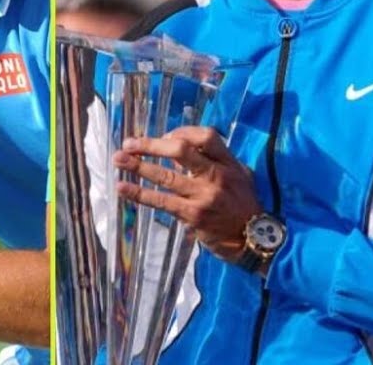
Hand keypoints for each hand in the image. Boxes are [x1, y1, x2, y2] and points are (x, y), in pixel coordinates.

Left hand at [112, 126, 260, 262]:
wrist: (253, 240)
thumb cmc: (242, 205)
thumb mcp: (238, 176)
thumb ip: (213, 163)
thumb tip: (177, 156)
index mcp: (228, 163)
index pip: (206, 136)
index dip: (182, 131)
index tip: (165, 135)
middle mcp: (216, 176)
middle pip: (181, 151)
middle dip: (152, 145)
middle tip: (130, 143)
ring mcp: (203, 196)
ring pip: (166, 177)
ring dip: (139, 167)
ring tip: (118, 160)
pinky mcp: (192, 216)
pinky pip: (161, 202)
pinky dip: (139, 194)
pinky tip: (123, 189)